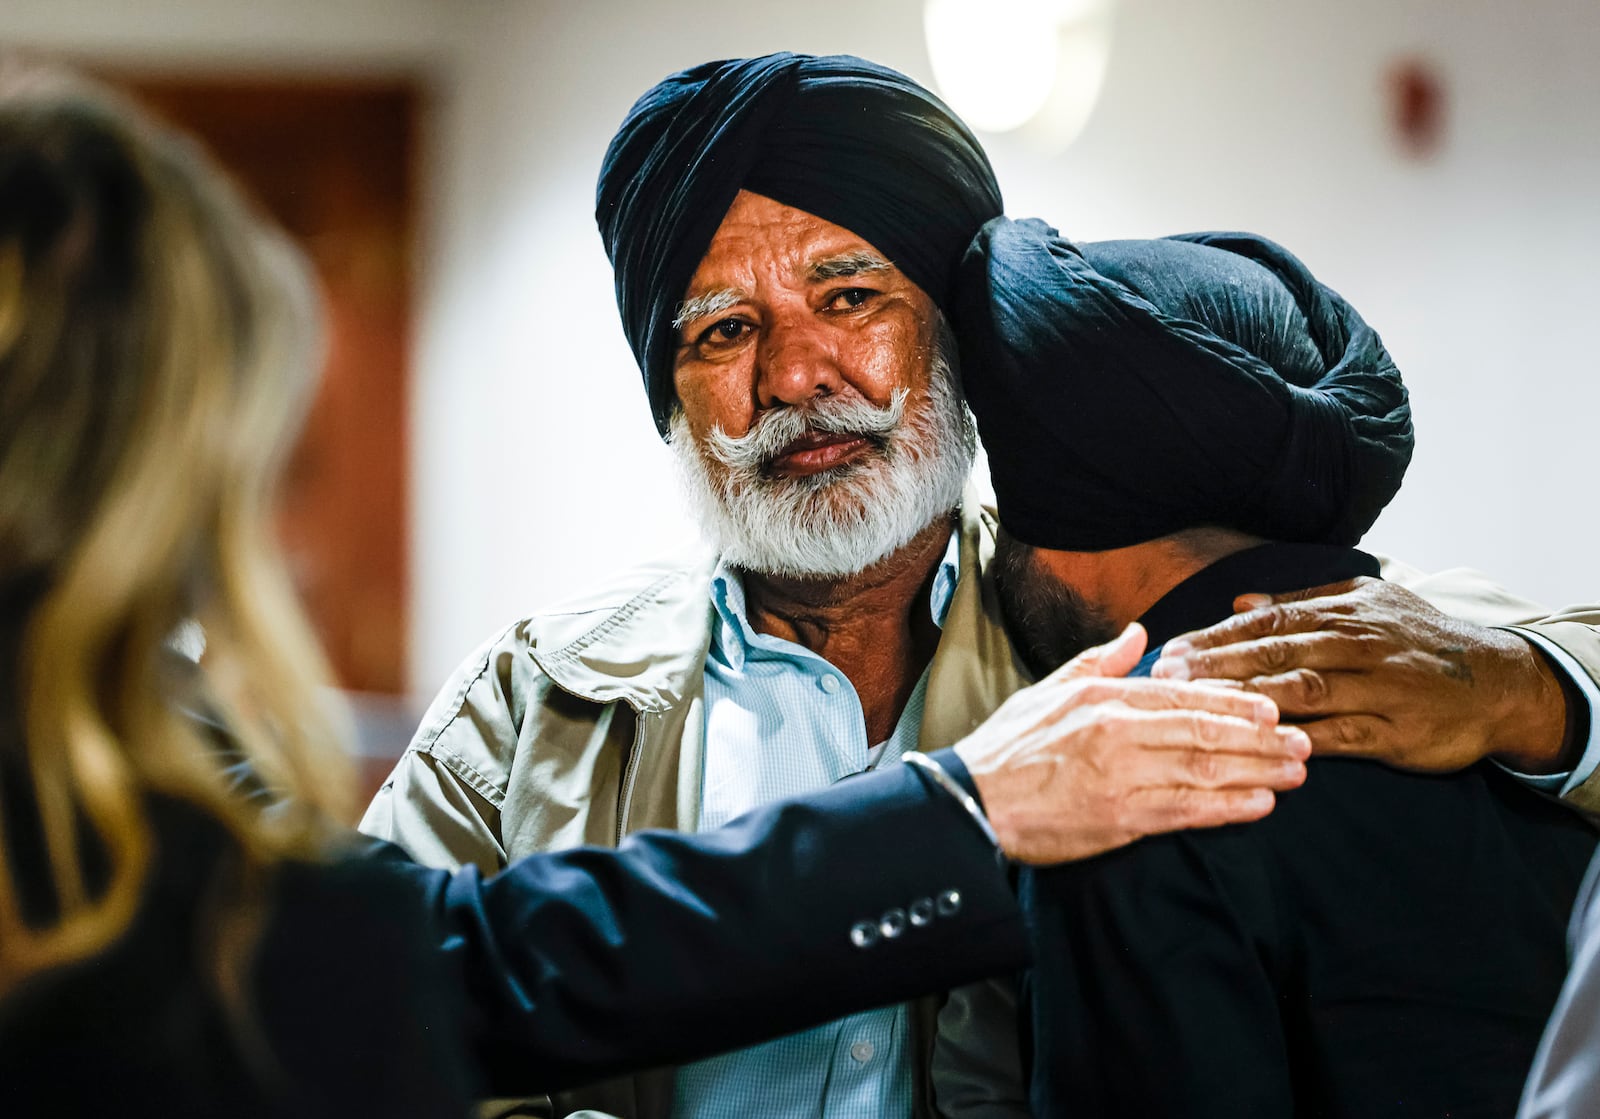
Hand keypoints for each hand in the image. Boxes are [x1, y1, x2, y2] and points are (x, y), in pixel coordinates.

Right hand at [955, 623, 1308, 864]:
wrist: (973, 801)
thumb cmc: (1008, 747)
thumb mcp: (1050, 690)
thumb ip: (1100, 660)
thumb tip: (1138, 632)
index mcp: (1104, 698)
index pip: (1182, 696)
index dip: (1232, 702)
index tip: (1270, 708)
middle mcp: (1119, 732)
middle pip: (1205, 731)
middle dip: (1260, 737)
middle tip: (1303, 741)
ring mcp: (1123, 775)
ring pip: (1206, 769)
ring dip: (1258, 770)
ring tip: (1296, 771)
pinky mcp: (1121, 817)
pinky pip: (1187, 810)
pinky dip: (1228, 807)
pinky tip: (1260, 804)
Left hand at [1148, 577, 1573, 774]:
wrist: (1499, 682)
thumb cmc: (1419, 641)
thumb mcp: (1367, 604)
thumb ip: (1302, 602)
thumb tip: (1239, 601)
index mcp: (1343, 613)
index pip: (1266, 623)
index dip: (1215, 637)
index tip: (1171, 651)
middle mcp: (1357, 645)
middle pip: (1274, 654)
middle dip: (1216, 666)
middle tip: (1166, 679)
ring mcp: (1377, 689)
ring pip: (1301, 691)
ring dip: (1244, 700)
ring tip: (1197, 709)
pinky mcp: (1395, 732)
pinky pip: (1340, 735)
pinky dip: (1300, 739)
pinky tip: (1261, 745)